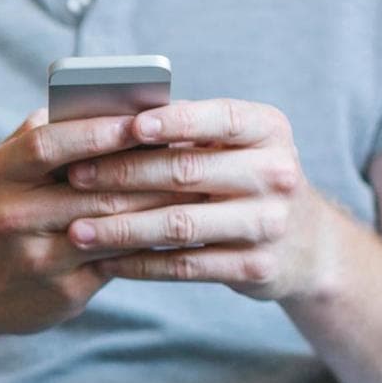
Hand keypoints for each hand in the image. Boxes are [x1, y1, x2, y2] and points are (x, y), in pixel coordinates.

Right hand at [0, 109, 199, 335]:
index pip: (48, 144)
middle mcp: (13, 216)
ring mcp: (37, 259)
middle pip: (94, 190)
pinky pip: (121, 262)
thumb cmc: (8, 209)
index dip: (97, 131)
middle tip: (197, 154)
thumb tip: (120, 106)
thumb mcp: (12, 169)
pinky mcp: (63, 292)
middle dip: (151, 172)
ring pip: (115, 228)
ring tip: (199, 189)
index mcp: (2, 174)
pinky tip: (181, 229)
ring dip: (161, 208)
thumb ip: (53, 134)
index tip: (143, 119)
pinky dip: (154, 243)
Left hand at [64, 98, 332, 300]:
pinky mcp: (255, 267)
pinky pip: (185, 266)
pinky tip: (105, 260)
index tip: (129, 124)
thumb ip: (188, 129)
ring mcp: (268, 223)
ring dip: (120, 228)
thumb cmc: (247, 179)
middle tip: (74, 177)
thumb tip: (111, 115)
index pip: (220, 118)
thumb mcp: (237, 146)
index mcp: (269, 131)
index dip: (174, 121)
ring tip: (76, 229)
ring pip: (179, 224)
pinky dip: (139, 264)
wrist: (306, 244)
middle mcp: (277, 174)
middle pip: (186, 172)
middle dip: (123, 174)